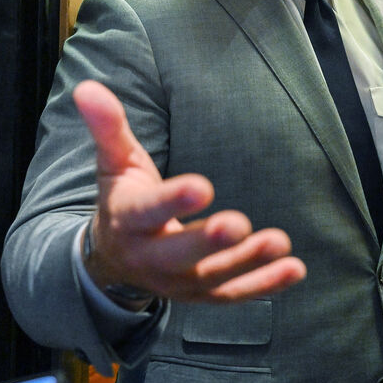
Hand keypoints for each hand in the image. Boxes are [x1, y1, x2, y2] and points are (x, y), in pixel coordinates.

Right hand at [74, 80, 306, 304]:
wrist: (115, 258)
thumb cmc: (122, 197)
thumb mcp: (113, 162)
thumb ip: (107, 126)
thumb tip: (88, 87)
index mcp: (128, 219)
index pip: (148, 210)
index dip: (173, 201)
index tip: (203, 186)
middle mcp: (150, 257)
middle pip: (179, 254)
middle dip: (208, 242)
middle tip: (238, 224)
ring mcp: (177, 282)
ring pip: (213, 277)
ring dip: (248, 262)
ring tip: (279, 242)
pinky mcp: (202, 294)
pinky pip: (235, 294)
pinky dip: (265, 284)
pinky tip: (294, 269)